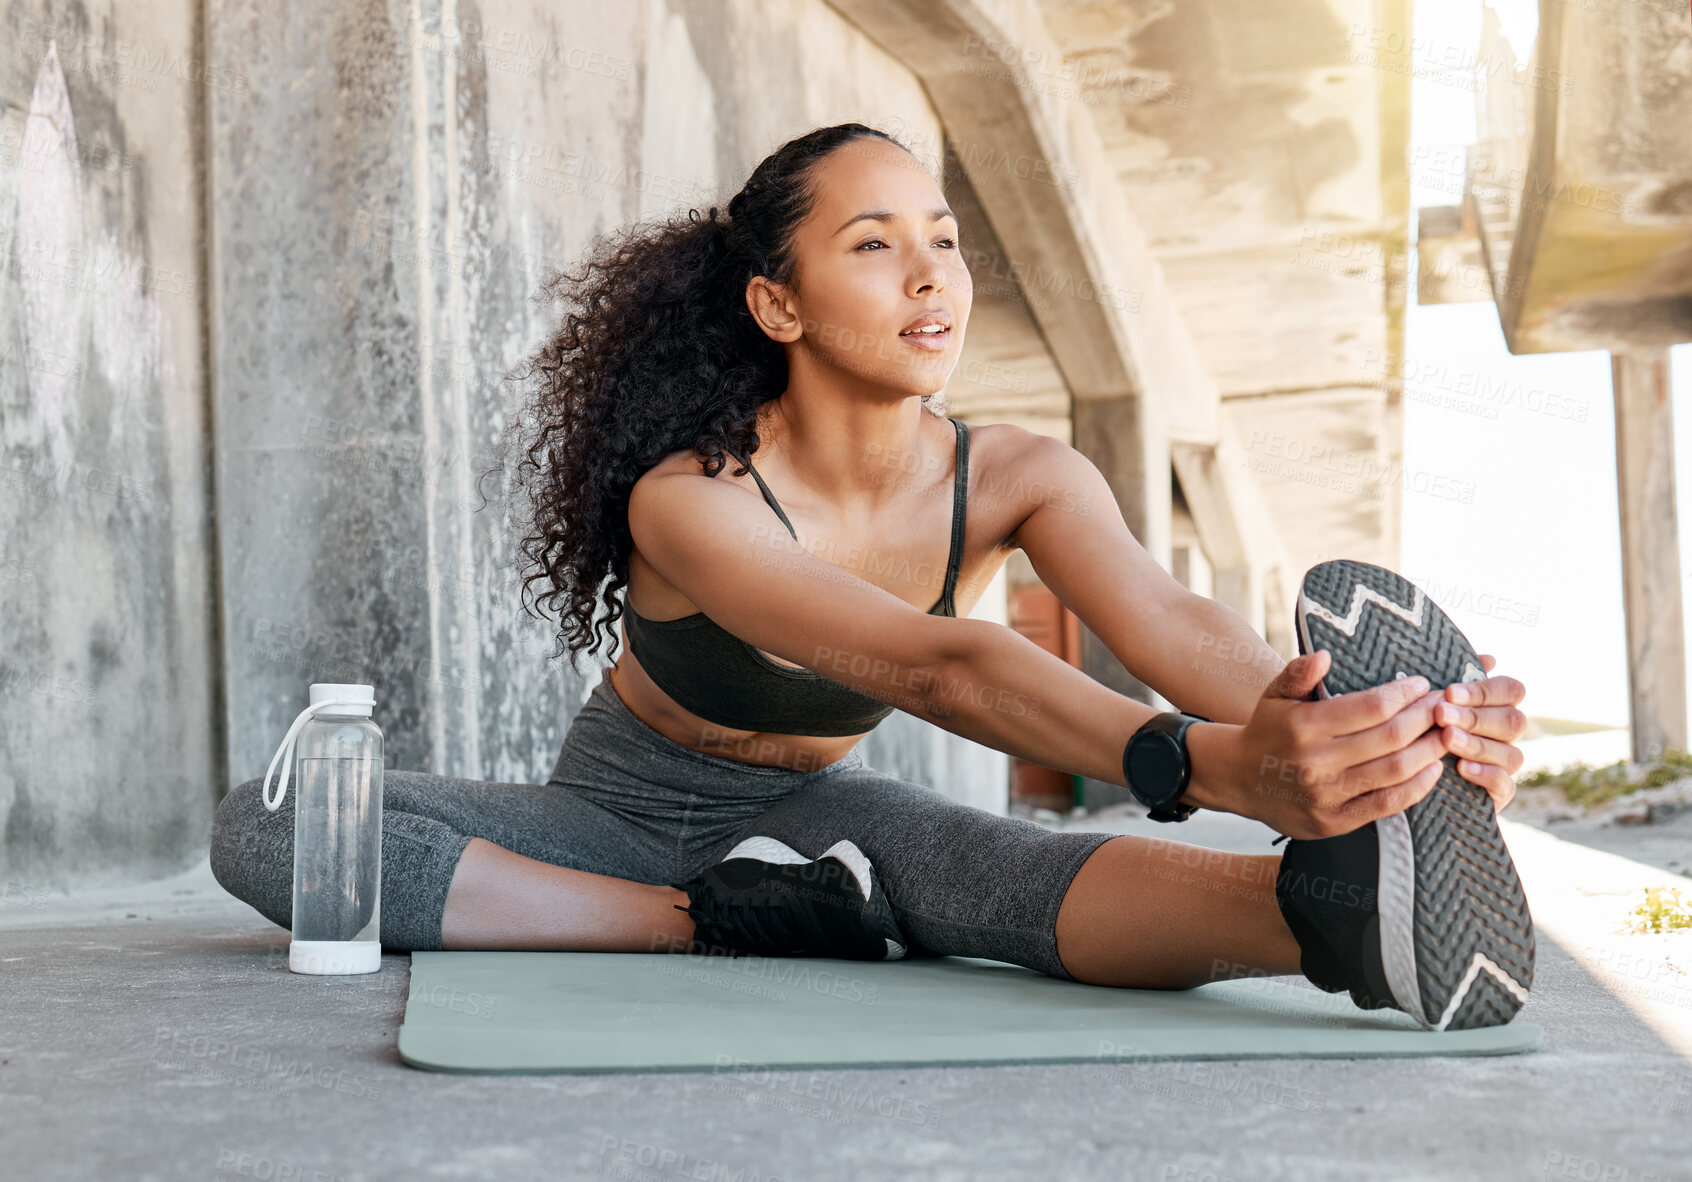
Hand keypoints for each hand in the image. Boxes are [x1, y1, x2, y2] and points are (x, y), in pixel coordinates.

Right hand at [1189, 649, 1447, 839]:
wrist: (1239, 779)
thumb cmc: (1267, 730)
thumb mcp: (1274, 695)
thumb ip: (1298, 672)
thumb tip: (1325, 655)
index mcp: (1304, 726)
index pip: (1371, 707)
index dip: (1404, 694)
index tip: (1422, 684)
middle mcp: (1316, 762)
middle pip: (1390, 737)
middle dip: (1426, 718)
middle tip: (1446, 705)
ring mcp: (1326, 795)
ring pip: (1394, 770)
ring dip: (1429, 750)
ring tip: (1447, 733)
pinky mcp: (1334, 821)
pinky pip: (1387, 804)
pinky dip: (1417, 787)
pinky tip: (1433, 770)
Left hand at [1434, 653, 1525, 814]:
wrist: (1403, 774)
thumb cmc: (1420, 726)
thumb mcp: (1430, 700)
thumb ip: (1454, 680)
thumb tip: (1490, 657)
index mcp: (1496, 706)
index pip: (1511, 690)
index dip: (1485, 690)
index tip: (1449, 691)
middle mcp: (1506, 734)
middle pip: (1513, 721)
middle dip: (1476, 717)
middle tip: (1441, 715)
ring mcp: (1504, 764)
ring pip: (1511, 753)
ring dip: (1478, 744)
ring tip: (1447, 739)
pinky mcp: (1498, 794)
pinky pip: (1505, 785)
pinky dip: (1486, 775)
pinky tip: (1462, 768)